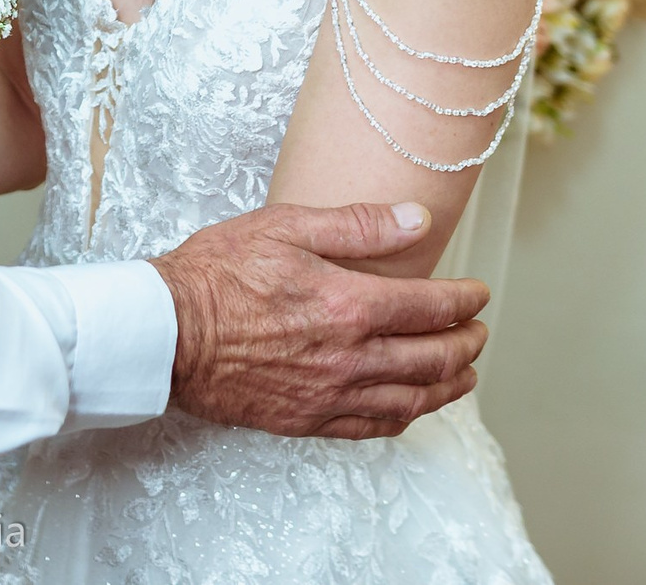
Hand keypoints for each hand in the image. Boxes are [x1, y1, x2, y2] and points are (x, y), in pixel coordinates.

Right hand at [150, 202, 489, 439]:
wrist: (166, 332)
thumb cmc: (217, 273)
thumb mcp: (284, 226)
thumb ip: (358, 225)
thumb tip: (418, 218)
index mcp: (349, 305)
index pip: (432, 307)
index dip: (464, 301)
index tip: (478, 294)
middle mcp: (350, 357)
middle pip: (433, 358)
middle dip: (466, 344)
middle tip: (479, 332)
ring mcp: (330, 394)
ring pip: (413, 399)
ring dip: (449, 386)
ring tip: (466, 373)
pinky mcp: (308, 419)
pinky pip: (374, 427)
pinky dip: (406, 416)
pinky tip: (413, 406)